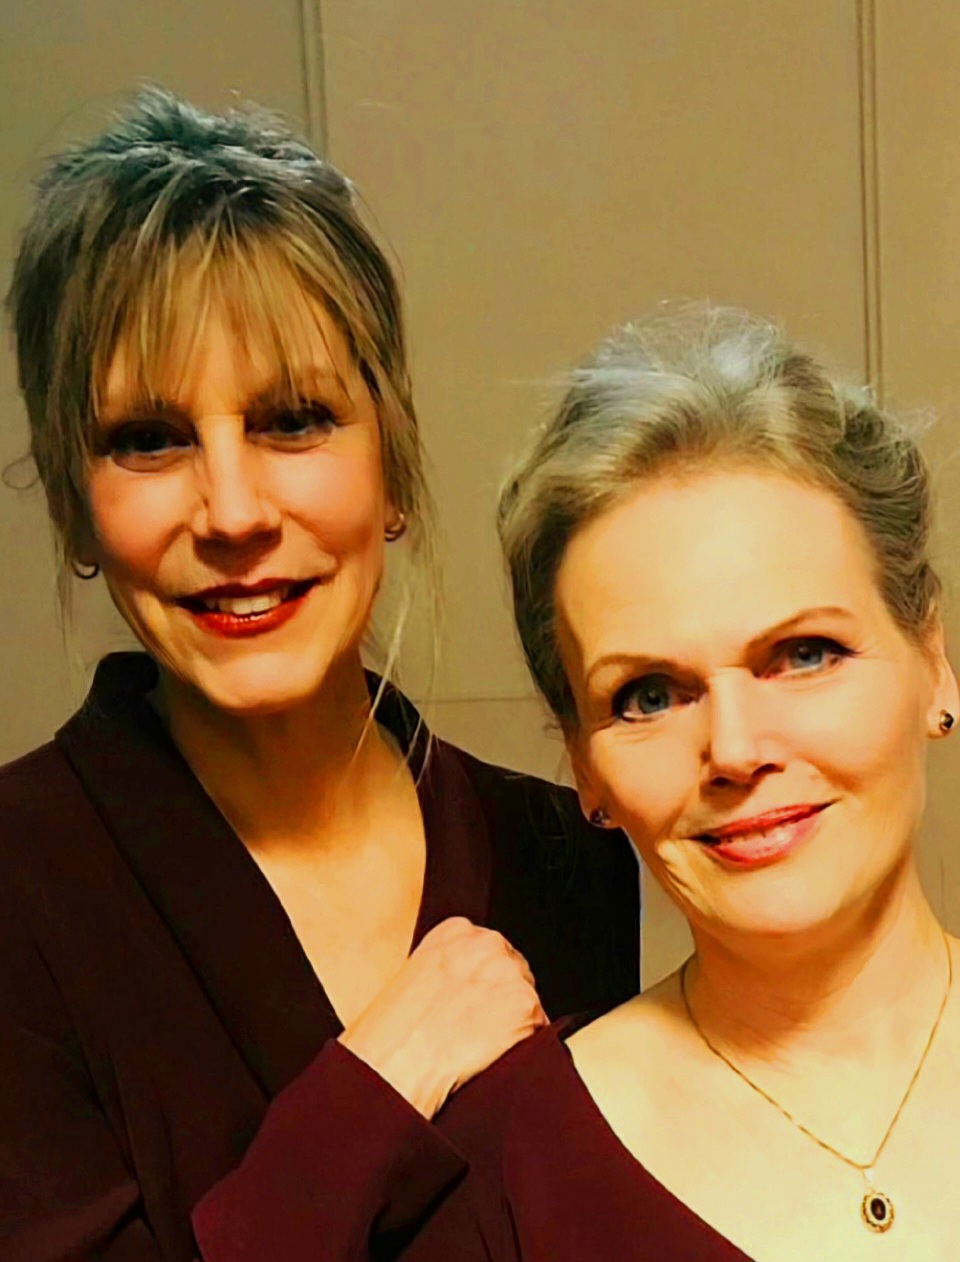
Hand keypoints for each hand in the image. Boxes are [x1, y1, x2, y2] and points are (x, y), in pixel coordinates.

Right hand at [338, 917, 546, 1118]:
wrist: (397, 1063)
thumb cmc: (393, 1032)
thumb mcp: (414, 978)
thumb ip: (447, 970)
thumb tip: (465, 989)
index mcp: (456, 931)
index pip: (490, 951)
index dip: (485, 981)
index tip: (476, 1001)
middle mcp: (488, 943)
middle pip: (514, 971)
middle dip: (503, 999)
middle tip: (479, 1028)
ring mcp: (510, 973)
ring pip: (527, 1001)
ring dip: (514, 1023)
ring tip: (481, 1045)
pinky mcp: (527, 1006)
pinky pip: (540, 1030)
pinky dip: (525, 1046)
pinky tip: (493, 1056)